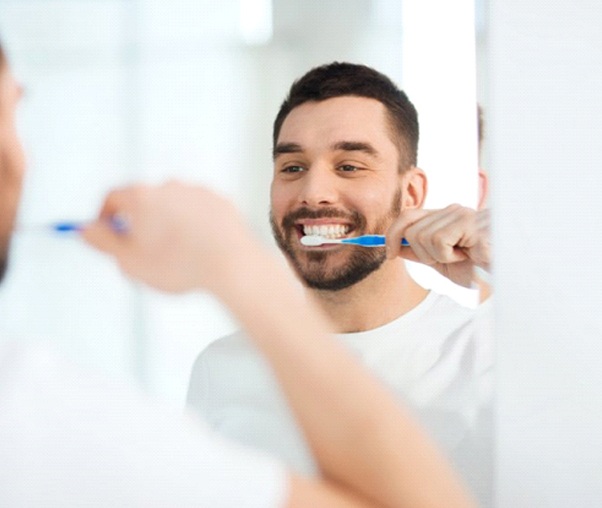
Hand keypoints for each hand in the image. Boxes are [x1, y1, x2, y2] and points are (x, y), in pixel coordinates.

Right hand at [82, 181, 255, 293]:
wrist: (232, 265)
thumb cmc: (182, 266)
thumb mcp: (129, 262)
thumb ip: (102, 242)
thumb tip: (87, 229)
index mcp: (142, 196)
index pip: (112, 198)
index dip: (104, 217)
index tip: (108, 234)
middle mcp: (169, 186)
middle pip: (143, 201)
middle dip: (139, 223)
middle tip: (144, 251)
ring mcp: (197, 191)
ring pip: (173, 206)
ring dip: (168, 223)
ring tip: (177, 254)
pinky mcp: (220, 200)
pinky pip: (198, 211)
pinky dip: (194, 225)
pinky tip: (198, 248)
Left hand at [386, 204, 490, 287]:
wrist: (507, 273)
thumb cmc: (480, 267)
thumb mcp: (443, 262)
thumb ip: (420, 252)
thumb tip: (395, 248)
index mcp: (444, 218)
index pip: (408, 216)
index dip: (392, 234)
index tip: (389, 254)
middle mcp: (452, 211)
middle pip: (411, 230)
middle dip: (422, 253)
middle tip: (447, 259)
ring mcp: (461, 214)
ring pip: (423, 237)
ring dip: (439, 256)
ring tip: (462, 257)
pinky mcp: (470, 222)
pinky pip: (439, 240)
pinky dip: (449, 256)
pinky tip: (468, 255)